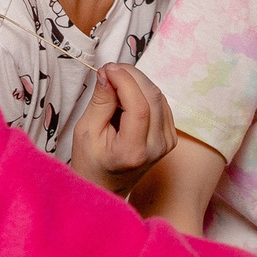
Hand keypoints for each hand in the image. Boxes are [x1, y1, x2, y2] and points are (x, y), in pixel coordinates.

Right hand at [69, 63, 175, 195]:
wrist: (106, 187)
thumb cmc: (91, 162)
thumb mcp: (86, 132)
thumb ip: (100, 102)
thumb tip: (108, 73)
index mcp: (134, 151)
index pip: (139, 106)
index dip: (125, 81)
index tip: (107, 68)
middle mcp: (157, 147)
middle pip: (153, 97)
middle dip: (131, 76)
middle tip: (109, 70)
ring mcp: (167, 143)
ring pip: (159, 97)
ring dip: (138, 82)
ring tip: (115, 80)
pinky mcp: (170, 137)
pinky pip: (161, 104)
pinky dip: (144, 92)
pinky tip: (127, 93)